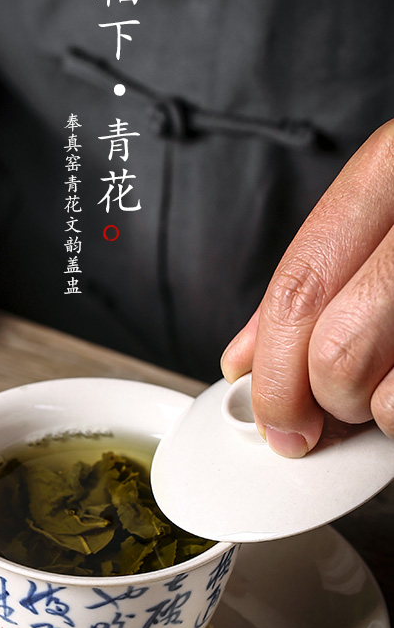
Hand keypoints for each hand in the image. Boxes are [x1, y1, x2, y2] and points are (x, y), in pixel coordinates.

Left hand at [221, 119, 393, 456]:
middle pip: (338, 346)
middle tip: (335, 410)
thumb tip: (247, 358)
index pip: (301, 281)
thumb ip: (322, 277)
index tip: (269, 411)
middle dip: (325, 399)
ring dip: (384, 412)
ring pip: (388, 395)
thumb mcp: (390, 216)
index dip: (272, 363)